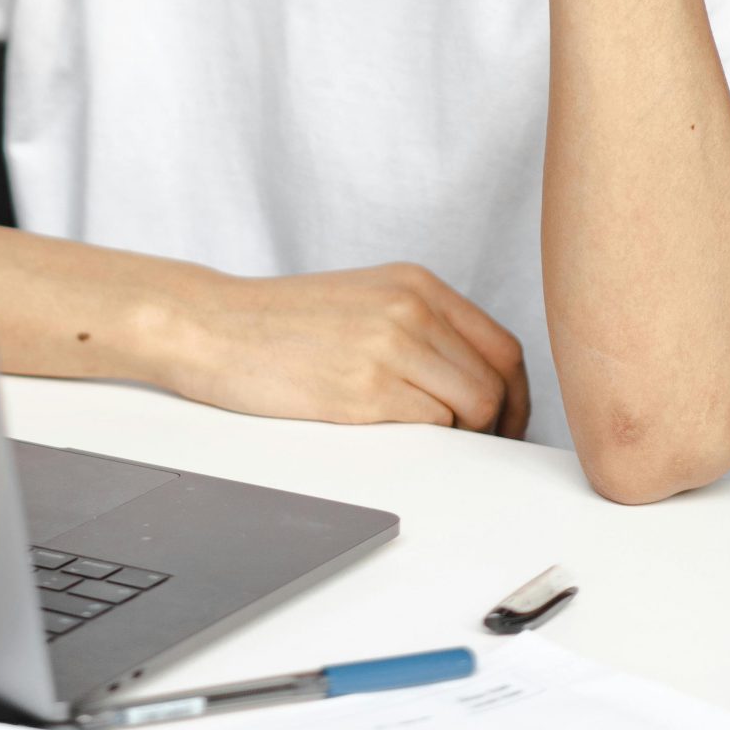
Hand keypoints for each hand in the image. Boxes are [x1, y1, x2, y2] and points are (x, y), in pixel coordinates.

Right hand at [160, 261, 529, 433]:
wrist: (213, 325)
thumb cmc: (280, 322)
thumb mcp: (364, 298)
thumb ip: (420, 325)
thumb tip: (477, 383)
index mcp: (415, 283)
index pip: (503, 347)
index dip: (516, 396)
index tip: (506, 423)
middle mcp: (411, 308)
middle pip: (497, 383)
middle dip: (496, 426)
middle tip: (475, 446)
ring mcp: (390, 347)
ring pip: (473, 410)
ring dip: (460, 436)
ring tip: (423, 437)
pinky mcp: (365, 390)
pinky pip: (432, 427)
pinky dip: (426, 441)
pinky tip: (393, 434)